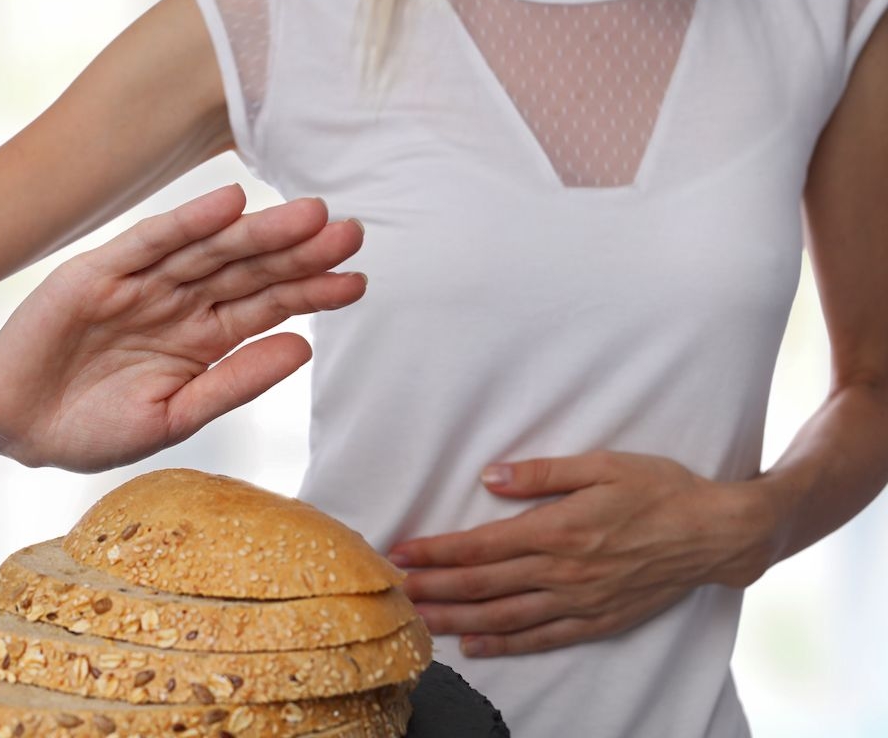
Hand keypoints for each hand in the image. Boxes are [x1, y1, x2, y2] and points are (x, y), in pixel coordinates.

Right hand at [0, 184, 365, 470]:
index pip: (268, 306)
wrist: (12, 424)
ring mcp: (143, 283)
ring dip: (261, 231)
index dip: (312, 292)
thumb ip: (235, 381)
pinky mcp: (98, 271)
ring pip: (212, 249)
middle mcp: (181, 302)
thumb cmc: (93, 427)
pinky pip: (150, 241)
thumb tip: (304, 348)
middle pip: (251, 270)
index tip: (358, 281)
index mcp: (202, 338)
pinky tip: (230, 203)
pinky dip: (188, 221)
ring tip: (312, 215)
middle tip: (354, 232)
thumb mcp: (174, 415)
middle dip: (302, 253)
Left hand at [388, 450, 775, 656]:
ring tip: (419, 621)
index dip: (436, 551)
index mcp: (558, 529)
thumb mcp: (602, 465)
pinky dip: (505, 644)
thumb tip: (490, 477)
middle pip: (483, 585)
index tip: (401, 552)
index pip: (480, 545)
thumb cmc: (660, 490)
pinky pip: (541, 637)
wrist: (716, 534)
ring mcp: (579, 601)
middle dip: (433, 588)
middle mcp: (562, 571)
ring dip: (457, 619)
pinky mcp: (597, 620)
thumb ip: (542, 474)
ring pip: (504, 616)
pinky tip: (475, 645)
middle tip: (393, 592)